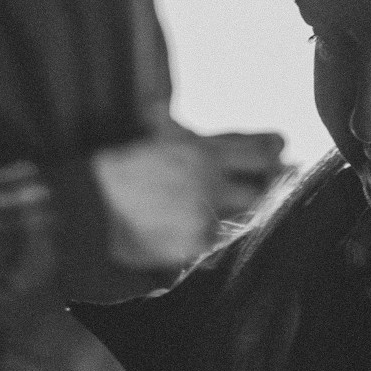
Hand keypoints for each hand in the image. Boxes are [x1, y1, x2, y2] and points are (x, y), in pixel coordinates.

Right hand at [92, 126, 286, 269]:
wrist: (89, 205)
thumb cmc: (121, 169)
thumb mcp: (160, 137)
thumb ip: (194, 136)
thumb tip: (215, 127)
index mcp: (203, 149)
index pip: (261, 148)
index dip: (276, 153)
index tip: (281, 157)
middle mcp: (210, 178)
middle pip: (264, 185)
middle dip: (268, 189)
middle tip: (265, 191)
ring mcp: (205, 211)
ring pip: (247, 216)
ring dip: (243, 215)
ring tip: (225, 213)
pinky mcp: (195, 242)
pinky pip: (222, 242)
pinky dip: (217, 240)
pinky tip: (203, 234)